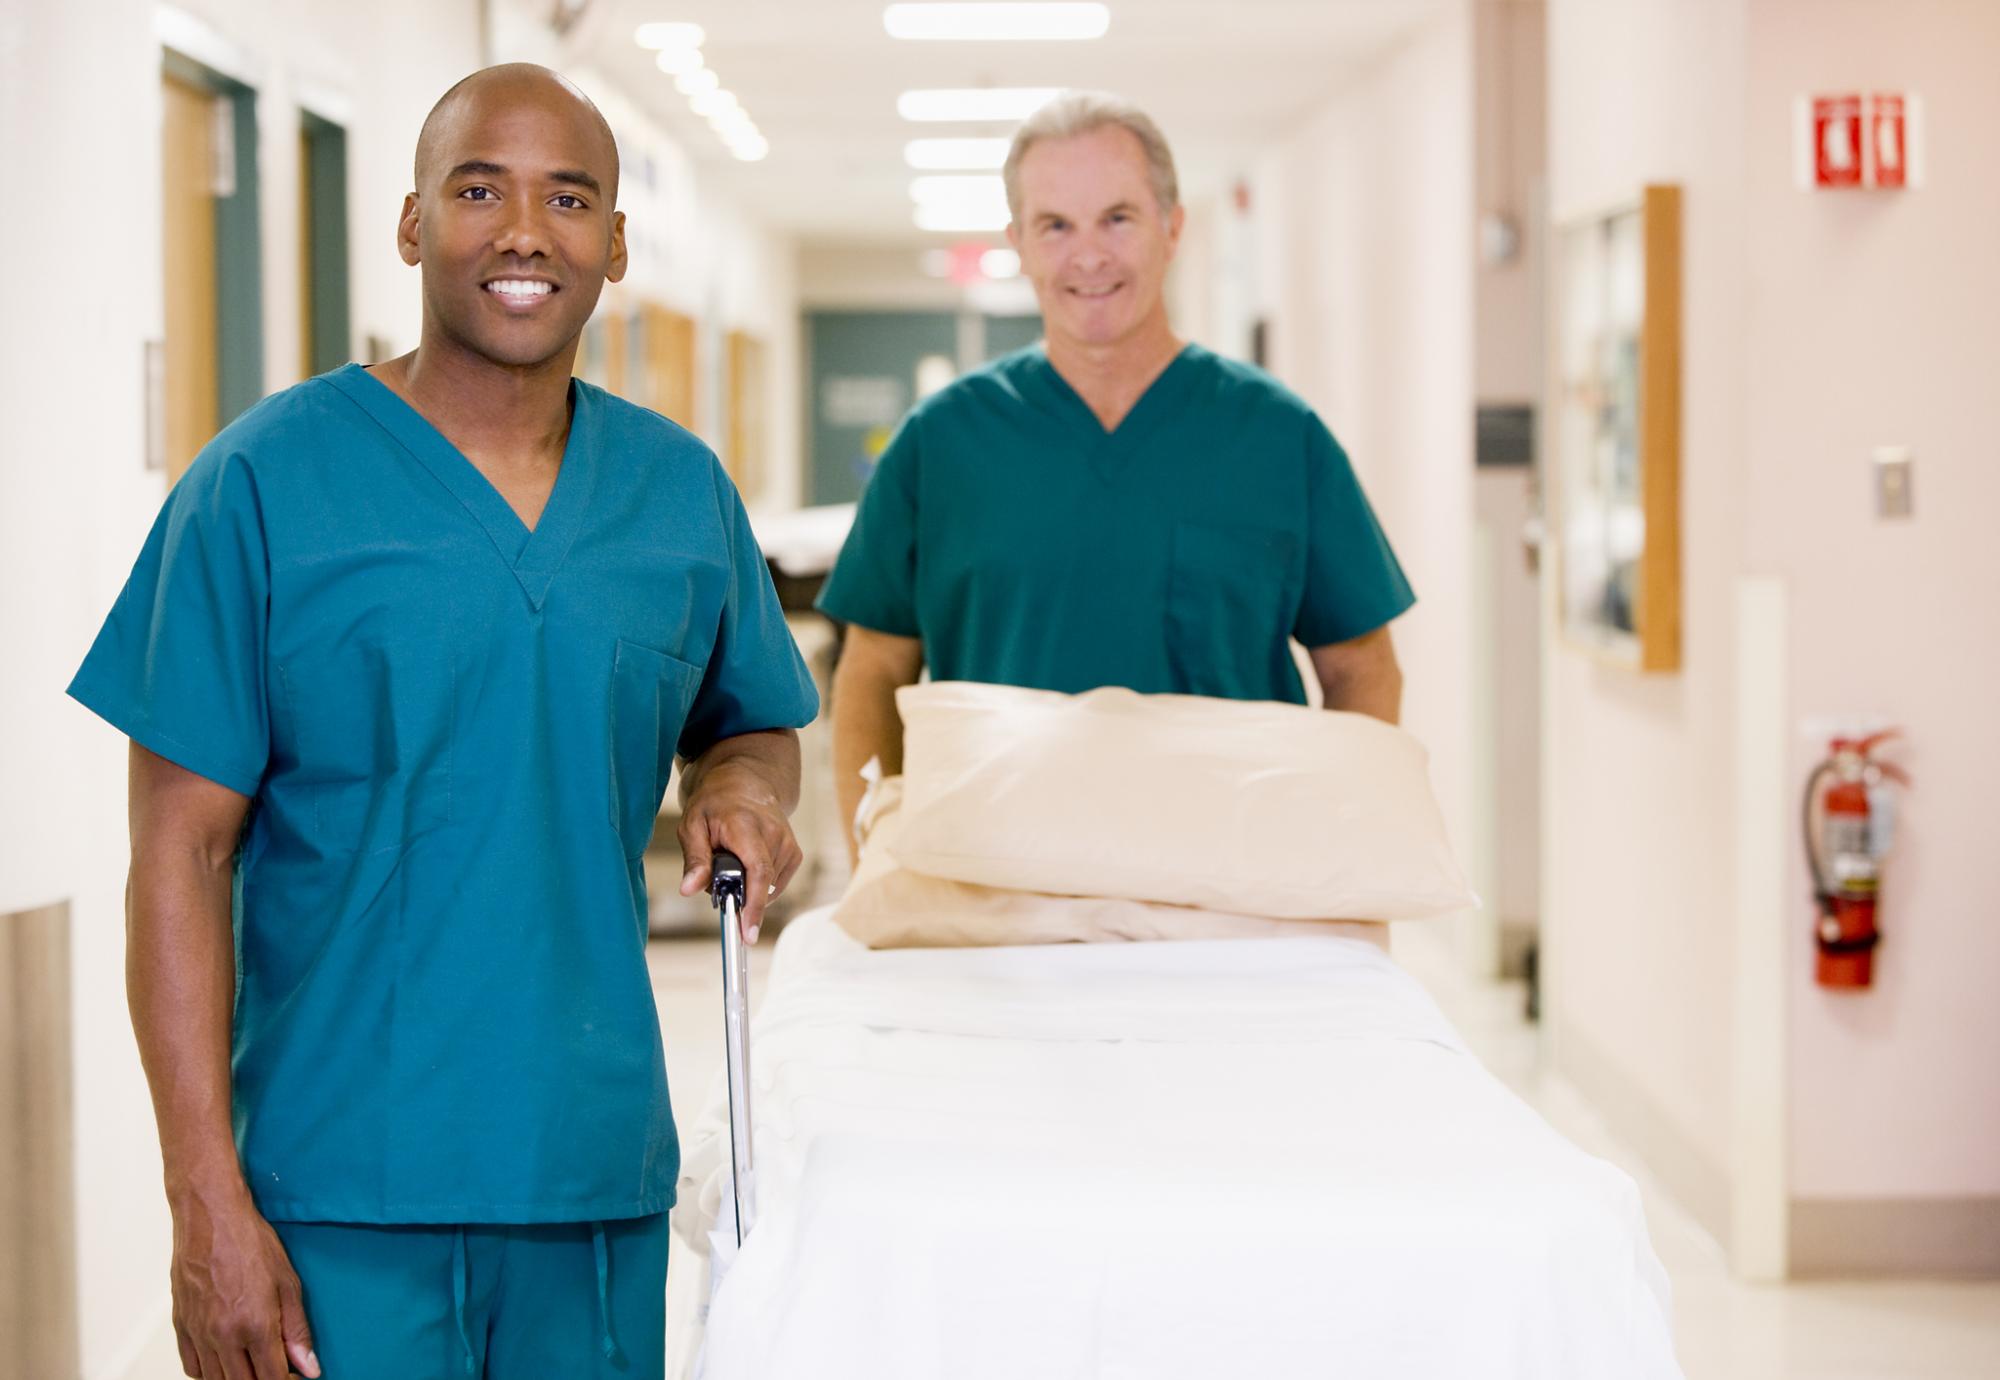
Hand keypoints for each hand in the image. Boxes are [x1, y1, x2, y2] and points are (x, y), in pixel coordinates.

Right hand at [169, 1185, 318, 1378]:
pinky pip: (192, 1367)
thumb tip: (309, 1368)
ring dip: (236, 1378)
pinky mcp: (180, 1326)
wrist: (211, 1217)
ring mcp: (198, 1333)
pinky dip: (209, 1372)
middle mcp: (222, 1336)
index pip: (270, 1379)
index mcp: (254, 1326)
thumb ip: (297, 1331)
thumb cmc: (251, 1243)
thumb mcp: (288, 1284)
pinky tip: (225, 1361)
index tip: (295, 1376)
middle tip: (277, 1369)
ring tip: (253, 1364)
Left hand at [678, 776, 802, 942]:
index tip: (748, 932)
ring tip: (730, 860)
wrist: (746, 782)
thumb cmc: (715, 803)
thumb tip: (688, 889)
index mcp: (747, 826)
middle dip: (737, 894)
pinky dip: (757, 884)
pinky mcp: (794, 854)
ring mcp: (789, 845)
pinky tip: (745, 864)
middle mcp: (775, 835)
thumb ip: (694, 859)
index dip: (754, 905)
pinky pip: (774, 885)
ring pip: (765, 887)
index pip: (757, 871)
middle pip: (760, 884)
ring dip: (745, 886)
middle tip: (716, 878)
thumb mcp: (693, 825)